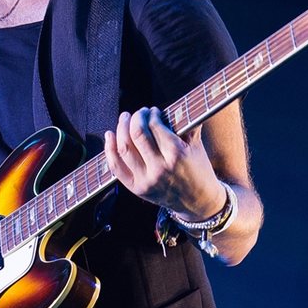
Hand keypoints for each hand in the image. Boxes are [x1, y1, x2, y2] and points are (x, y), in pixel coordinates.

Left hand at [103, 107, 225, 219]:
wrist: (198, 202)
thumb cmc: (198, 169)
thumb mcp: (196, 146)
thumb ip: (187, 125)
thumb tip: (177, 104)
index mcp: (176, 155)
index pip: (155, 126)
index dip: (151, 114)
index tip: (153, 111)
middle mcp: (159, 168)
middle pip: (137, 135)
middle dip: (135, 118)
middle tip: (138, 112)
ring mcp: (145, 180)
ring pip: (124, 148)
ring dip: (121, 128)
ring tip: (125, 119)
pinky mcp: (136, 189)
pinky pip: (115, 167)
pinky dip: (109, 149)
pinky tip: (109, 135)